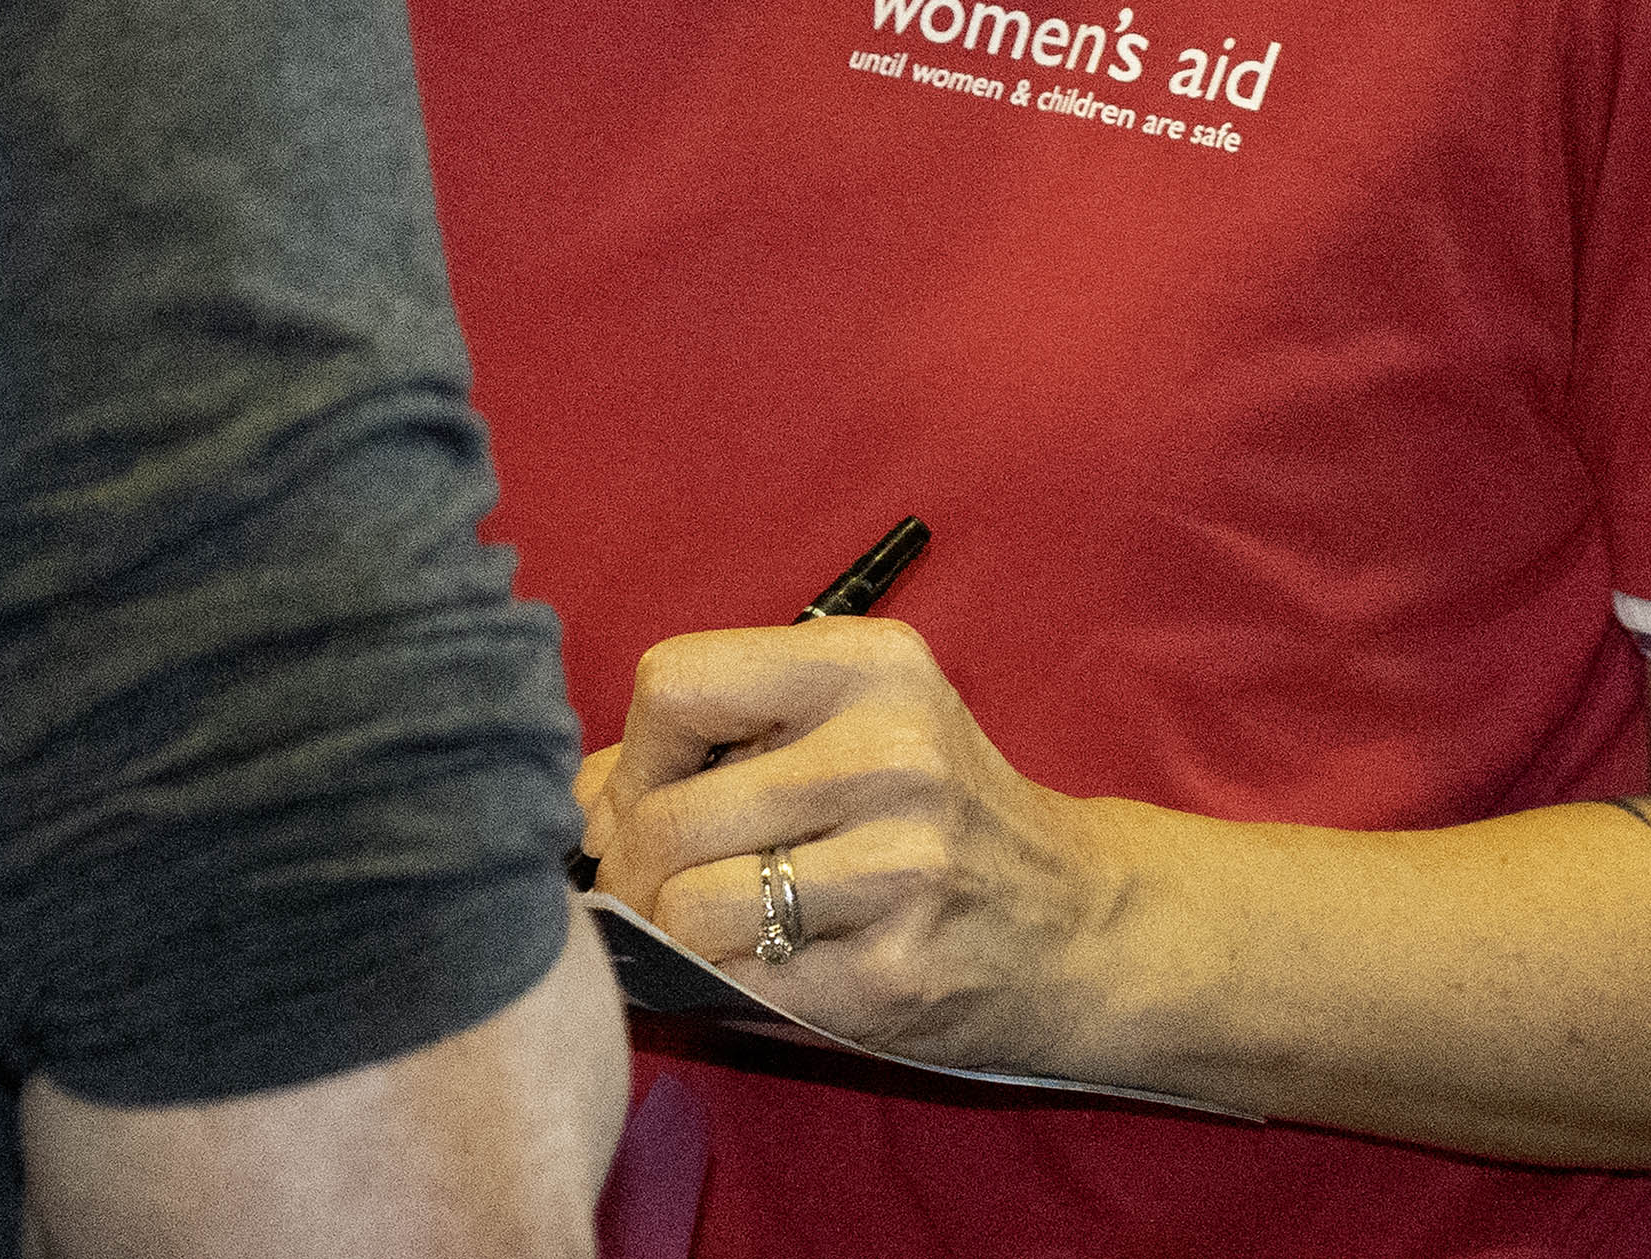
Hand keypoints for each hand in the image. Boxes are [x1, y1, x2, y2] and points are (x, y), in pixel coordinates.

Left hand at [584, 618, 1132, 1077]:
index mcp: (869, 665)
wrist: (1077, 924)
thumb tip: (574, 801)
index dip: (635, 753)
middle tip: (649, 885)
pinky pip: (738, 985)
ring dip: (667, 934)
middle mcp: (890, 754)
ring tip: (701, 928)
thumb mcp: (848, 727)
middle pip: (665, 813)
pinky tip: (755, 968)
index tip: (655, 792)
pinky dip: (718, 984)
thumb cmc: (930, 813)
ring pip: (688, 907)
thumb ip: (713, 738)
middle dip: (630, 864)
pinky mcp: (896, 976)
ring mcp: (901, 870)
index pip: (673, 684)